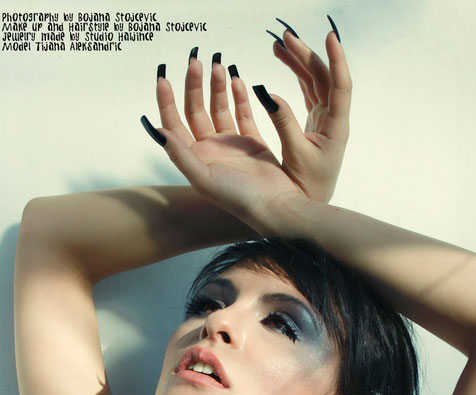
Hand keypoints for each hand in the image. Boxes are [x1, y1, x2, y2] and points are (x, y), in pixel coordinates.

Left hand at [142, 25, 350, 227]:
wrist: (274, 206)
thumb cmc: (238, 198)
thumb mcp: (204, 179)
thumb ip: (180, 155)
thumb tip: (157, 130)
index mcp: (194, 159)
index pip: (173, 124)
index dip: (166, 101)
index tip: (163, 78)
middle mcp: (209, 150)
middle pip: (195, 110)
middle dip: (193, 85)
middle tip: (196, 61)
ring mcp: (230, 145)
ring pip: (218, 108)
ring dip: (216, 87)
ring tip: (218, 65)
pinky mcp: (252, 142)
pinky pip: (242, 113)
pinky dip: (239, 96)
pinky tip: (236, 79)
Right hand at [269, 25, 351, 202]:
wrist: (311, 202)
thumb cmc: (308, 184)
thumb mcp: (295, 155)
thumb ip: (284, 124)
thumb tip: (269, 95)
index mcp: (336, 127)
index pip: (340, 86)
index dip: (337, 61)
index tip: (330, 38)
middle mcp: (333, 118)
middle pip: (323, 78)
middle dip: (305, 55)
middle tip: (285, 36)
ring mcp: (324, 118)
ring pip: (314, 82)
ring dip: (298, 62)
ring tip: (280, 45)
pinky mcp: (314, 122)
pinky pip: (307, 91)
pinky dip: (296, 75)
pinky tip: (285, 62)